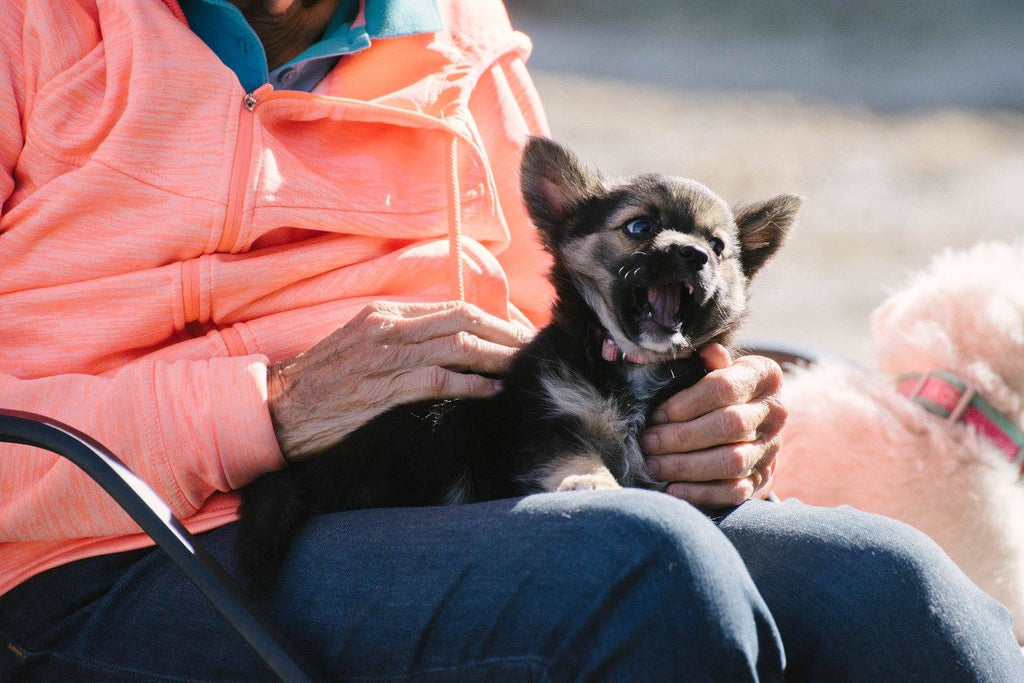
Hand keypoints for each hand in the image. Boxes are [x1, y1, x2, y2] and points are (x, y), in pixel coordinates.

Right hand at [268, 300, 532, 460]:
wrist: (276, 409)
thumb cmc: (320, 384)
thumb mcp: (359, 347)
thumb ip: (399, 340)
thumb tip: (443, 344)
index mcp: (385, 314)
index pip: (453, 309)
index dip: (492, 320)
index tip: (517, 334)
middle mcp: (389, 328)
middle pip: (463, 321)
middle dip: (505, 333)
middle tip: (532, 348)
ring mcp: (386, 357)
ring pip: (458, 346)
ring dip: (498, 356)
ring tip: (523, 366)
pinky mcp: (383, 389)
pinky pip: (439, 380)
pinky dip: (472, 383)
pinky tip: (494, 390)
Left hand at [641, 344, 785, 507]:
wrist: (746, 421)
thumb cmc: (716, 389)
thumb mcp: (713, 367)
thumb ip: (707, 362)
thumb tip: (706, 350)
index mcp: (764, 376)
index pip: (725, 387)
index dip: (688, 402)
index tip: (657, 413)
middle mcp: (775, 412)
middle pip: (729, 426)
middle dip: (681, 436)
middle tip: (648, 442)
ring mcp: (770, 449)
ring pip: (731, 461)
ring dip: (686, 466)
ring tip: (653, 465)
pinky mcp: (761, 480)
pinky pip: (733, 491)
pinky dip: (700, 493)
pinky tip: (671, 490)